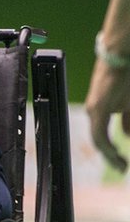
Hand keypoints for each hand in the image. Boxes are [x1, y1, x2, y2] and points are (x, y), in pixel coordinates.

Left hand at [87, 55, 129, 172]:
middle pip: (101, 140)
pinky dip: (107, 146)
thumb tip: (127, 134)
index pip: (104, 135)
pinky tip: (114, 156)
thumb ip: (128, 119)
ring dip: (111, 155)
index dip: (113, 150)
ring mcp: (95, 109)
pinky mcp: (98, 107)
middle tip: (122, 168)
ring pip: (100, 140)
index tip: (122, 160)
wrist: (122, 53)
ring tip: (122, 166)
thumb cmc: (128, 75)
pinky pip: (99, 134)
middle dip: (112, 156)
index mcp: (102, 109)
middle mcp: (95, 111)